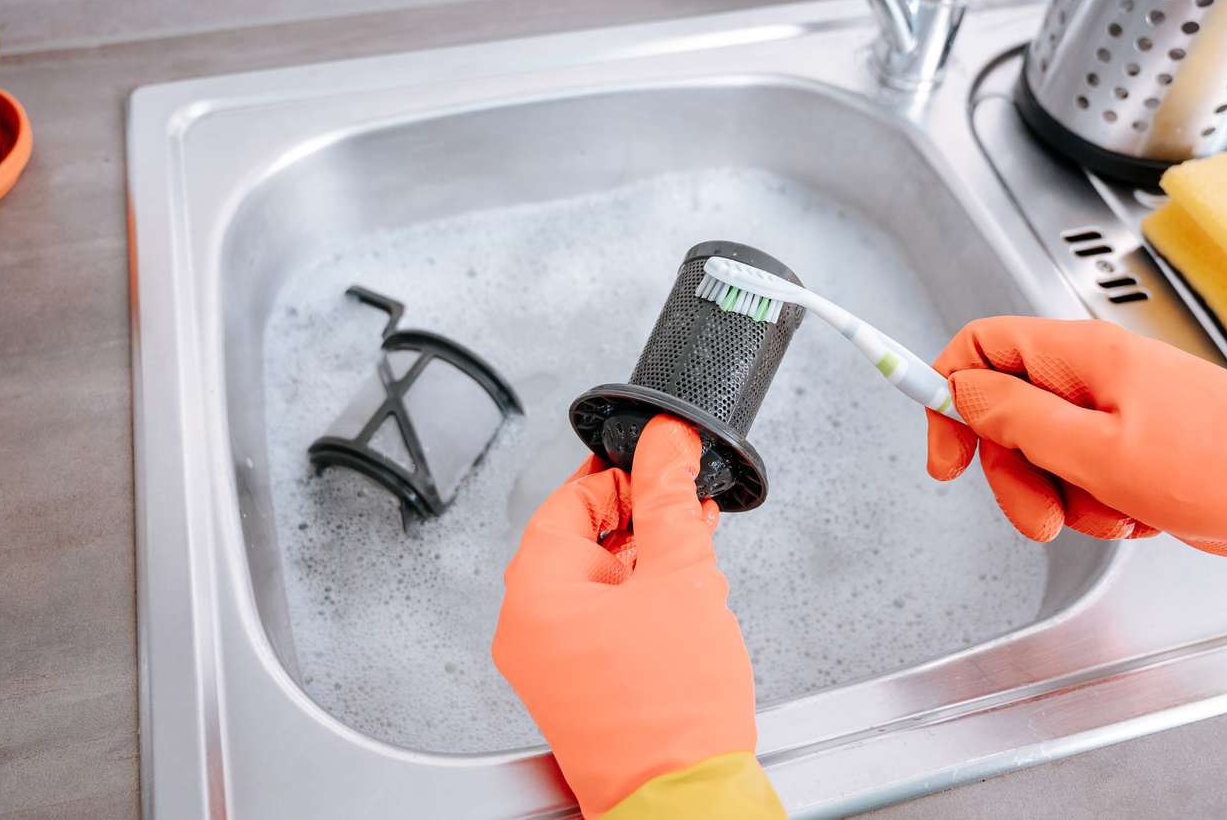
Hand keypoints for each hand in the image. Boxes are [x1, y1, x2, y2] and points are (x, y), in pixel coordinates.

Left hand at [492, 416, 756, 816]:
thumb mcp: (682, 578)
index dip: (623, 473)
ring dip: (648, 559)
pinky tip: (686, 597)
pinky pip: (603, 621)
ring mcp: (550, 662)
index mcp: (535, 592)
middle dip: (642, 517)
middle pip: (581, 539)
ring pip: (597, 581)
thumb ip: (670, 499)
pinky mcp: (578, 686)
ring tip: (697, 554)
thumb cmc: (672, 715)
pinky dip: (642, 601)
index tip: (664, 460)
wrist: (685, 802)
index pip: (570, 499)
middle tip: (687, 506)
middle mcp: (529, 627)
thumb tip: (665, 442)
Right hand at [926, 317, 1226, 561]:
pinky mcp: (1134, 449)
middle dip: (1012, 474)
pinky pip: (1084, 480)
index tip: (944, 451)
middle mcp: (1092, 377)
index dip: (946, 395)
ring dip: (1063, 497)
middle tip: (1037, 511)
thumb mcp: (1095, 449)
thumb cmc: (1225, 465)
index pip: (979, 349)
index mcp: (1078, 357)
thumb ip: (1015, 418)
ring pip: (1043, 457)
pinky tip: (1137, 510)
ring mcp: (1113, 413)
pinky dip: (1099, 505)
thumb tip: (961, 393)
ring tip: (1112, 508)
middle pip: (1005, 416)